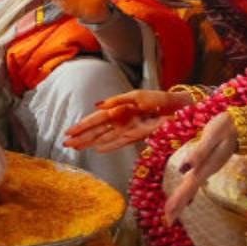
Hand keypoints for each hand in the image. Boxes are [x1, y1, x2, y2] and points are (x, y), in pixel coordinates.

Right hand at [64, 89, 189, 151]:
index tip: (69, 132)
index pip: (96, 119)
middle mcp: (121, 121)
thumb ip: (117, 101)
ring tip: (76, 147)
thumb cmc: (160, 99)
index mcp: (119, 109)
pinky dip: (109, 147)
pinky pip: (120, 144)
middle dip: (82, 137)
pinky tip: (97, 150)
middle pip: (97, 131)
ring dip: (90, 143)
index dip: (82, 125)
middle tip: (66, 143)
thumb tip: (98, 105)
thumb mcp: (137, 96)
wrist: (180, 108)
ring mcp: (129, 130)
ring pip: (105, 138)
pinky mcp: (138, 138)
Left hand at [163, 111, 236, 225]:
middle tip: (168, 221)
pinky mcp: (208, 164)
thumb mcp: (213, 136)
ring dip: (182, 199)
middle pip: (190, 189)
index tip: (170, 213)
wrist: (242, 125)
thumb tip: (183, 169)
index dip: (179, 199)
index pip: (190, 186)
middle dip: (178, 204)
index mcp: (206, 166)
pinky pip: (196, 181)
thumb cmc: (226, 127)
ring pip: (193, 186)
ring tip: (172, 212)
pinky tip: (187, 199)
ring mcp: (209, 168)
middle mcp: (207, 170)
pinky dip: (189, 191)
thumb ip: (199, 152)